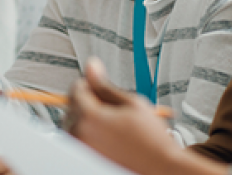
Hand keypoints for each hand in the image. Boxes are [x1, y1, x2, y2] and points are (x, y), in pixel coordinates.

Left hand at [65, 58, 182, 173]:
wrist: (159, 167)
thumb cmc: (151, 139)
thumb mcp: (131, 103)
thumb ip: (105, 85)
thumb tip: (92, 66)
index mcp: (90, 117)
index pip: (76, 88)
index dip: (89, 83)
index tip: (100, 86)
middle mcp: (80, 134)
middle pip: (71, 105)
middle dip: (87, 100)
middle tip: (112, 106)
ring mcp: (81, 147)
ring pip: (73, 122)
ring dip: (86, 117)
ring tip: (112, 122)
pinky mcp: (84, 157)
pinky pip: (77, 138)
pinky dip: (87, 132)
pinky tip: (108, 135)